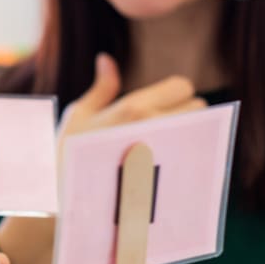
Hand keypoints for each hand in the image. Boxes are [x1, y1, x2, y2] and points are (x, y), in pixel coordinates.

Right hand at [0, 54, 204, 263]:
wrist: (63, 204)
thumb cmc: (66, 156)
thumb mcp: (78, 115)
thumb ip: (102, 87)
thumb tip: (107, 59)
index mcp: (134, 108)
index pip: (182, 86)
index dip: (173, 93)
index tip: (159, 105)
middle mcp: (156, 129)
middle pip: (197, 108)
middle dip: (184, 114)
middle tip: (162, 127)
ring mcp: (167, 157)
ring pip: (201, 135)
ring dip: (189, 137)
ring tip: (165, 147)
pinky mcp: (171, 182)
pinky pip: (196, 162)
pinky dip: (188, 161)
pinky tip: (166, 168)